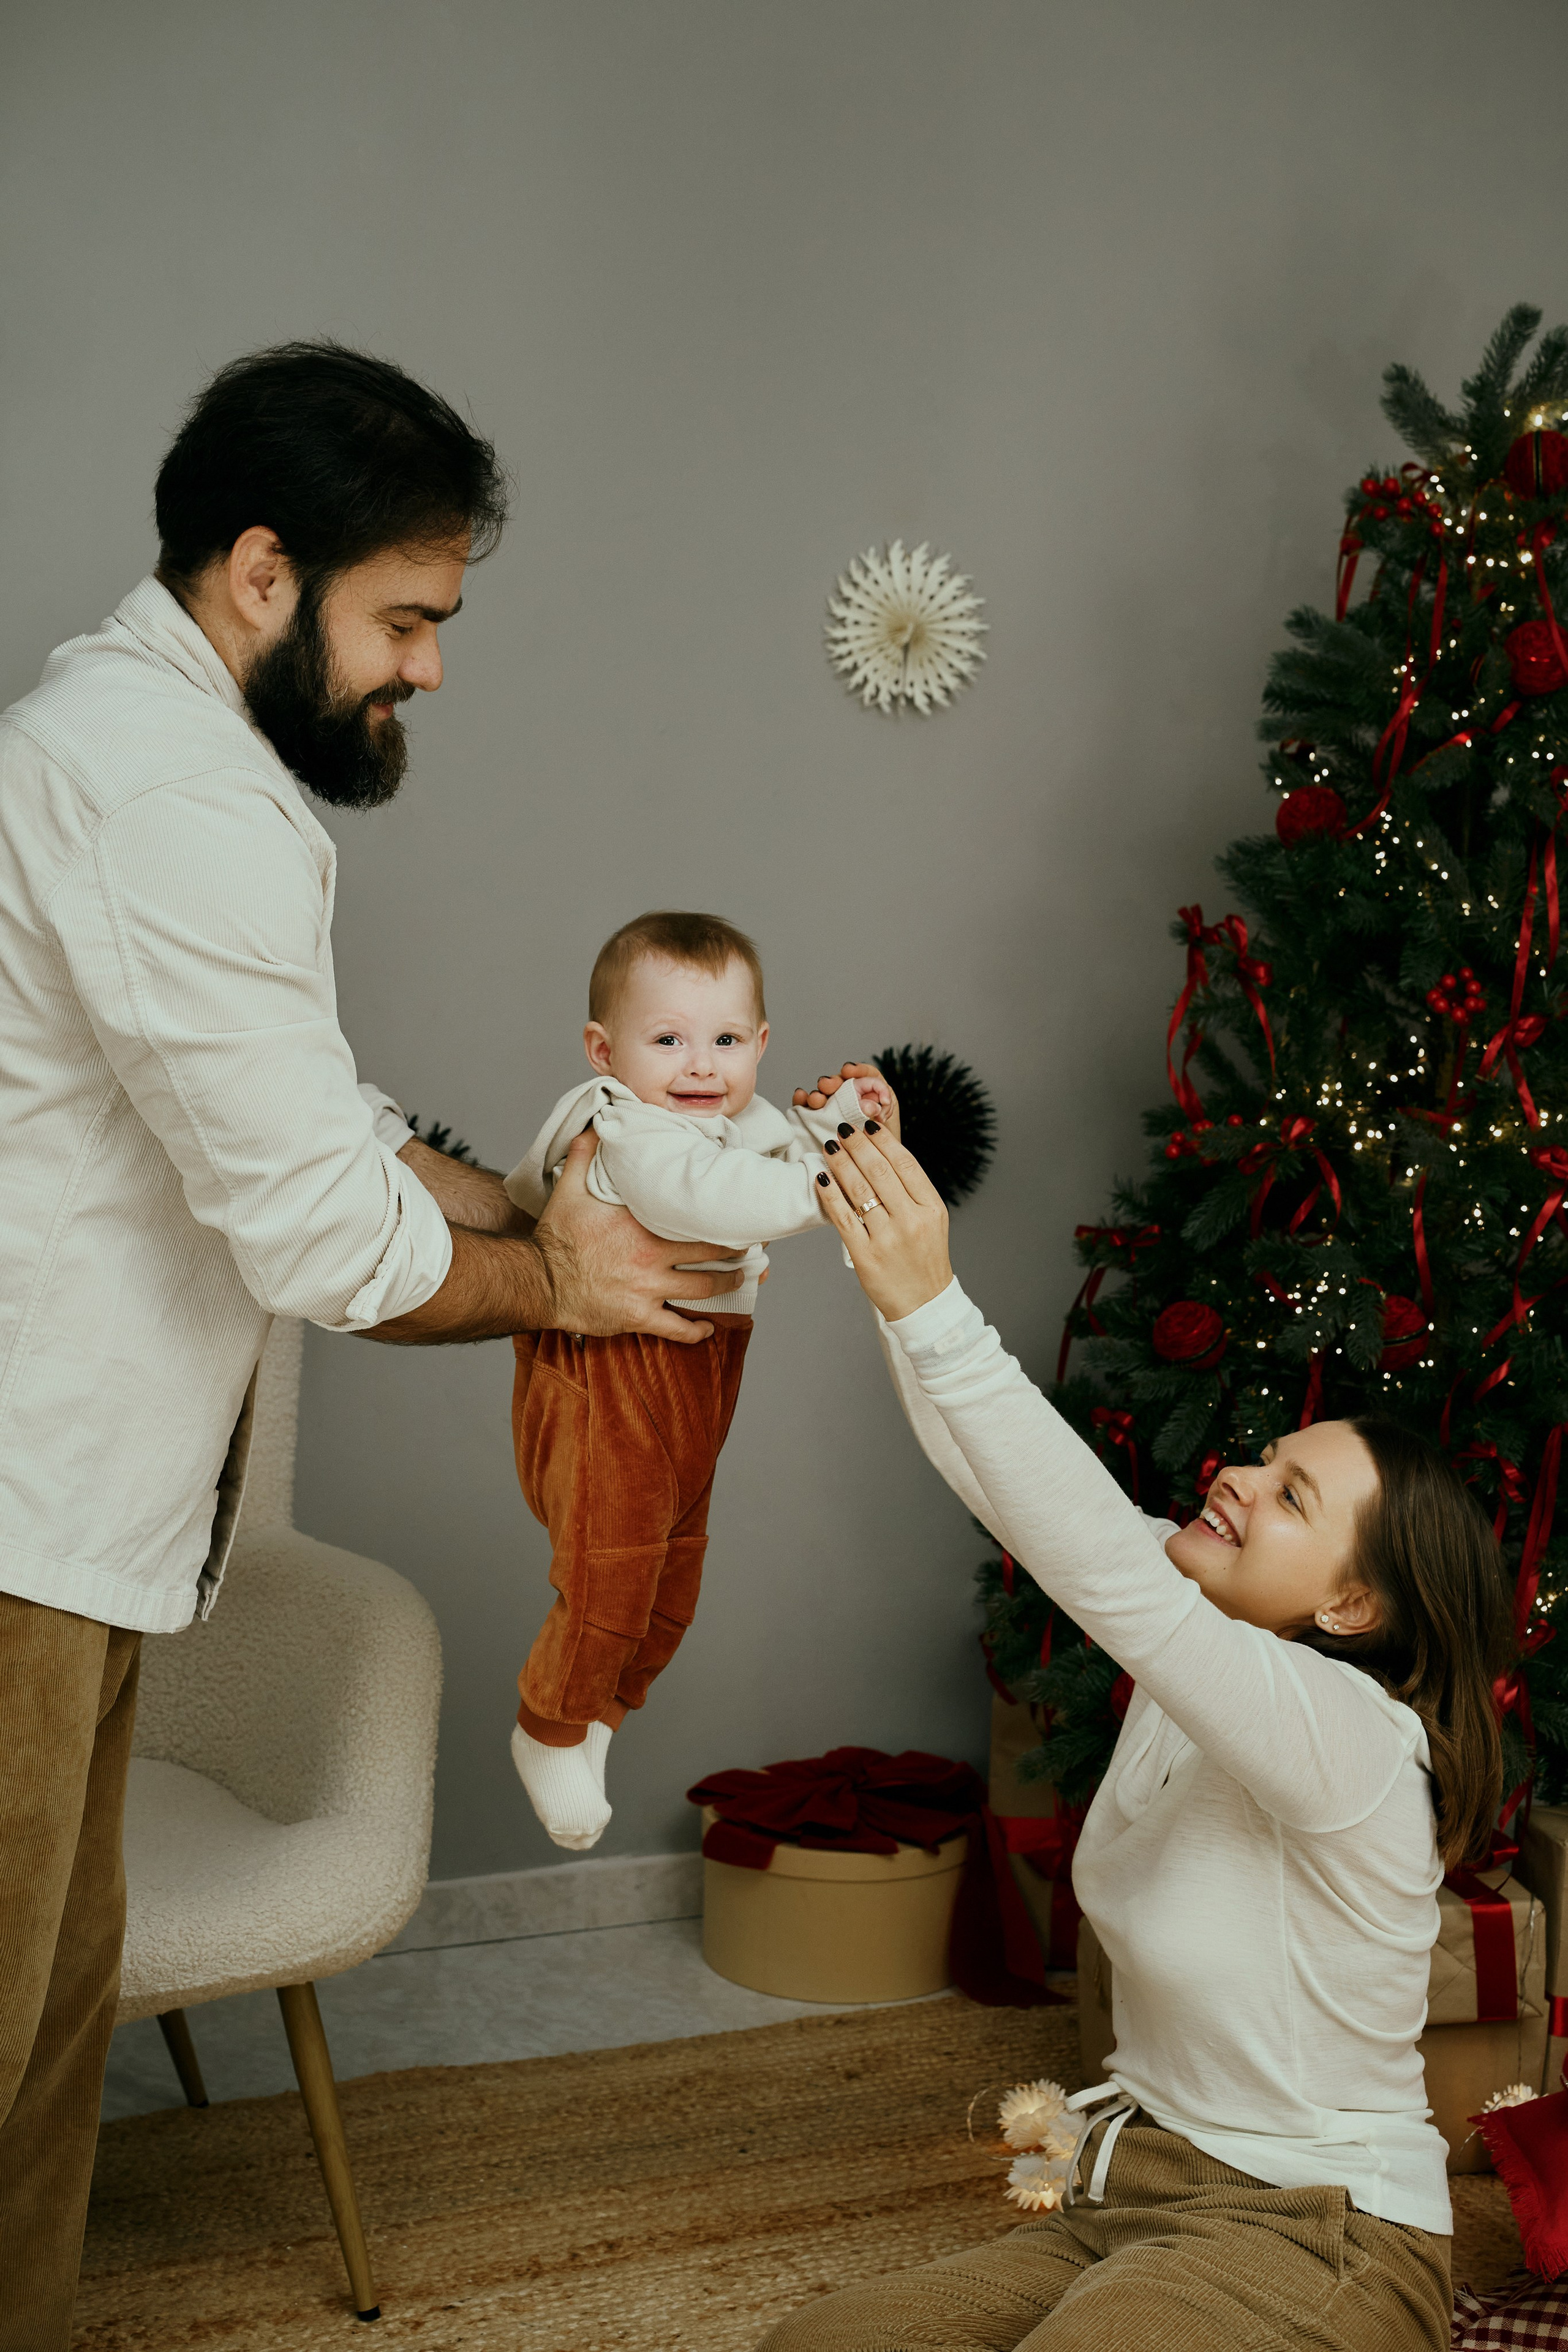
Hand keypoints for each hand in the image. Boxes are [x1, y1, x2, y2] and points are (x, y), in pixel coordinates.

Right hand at [535, 1132, 745, 1342]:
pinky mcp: (639, 1317)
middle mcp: (652, 1256)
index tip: (739, 1211)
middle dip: (736, 1250)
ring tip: (740, 1279)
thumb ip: (585, 1153)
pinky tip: (708, 1330)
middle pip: (711, 1253)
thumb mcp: (569, 1189)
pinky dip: (696, 1332)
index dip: (723, 1216)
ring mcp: (648, 1289)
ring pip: (703, 1289)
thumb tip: (596, 1123)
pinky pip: (677, 1329)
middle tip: (752, 1247)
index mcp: (642, 1223)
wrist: (539, 1281)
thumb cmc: (556, 1237)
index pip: (695, 1216)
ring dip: (727, 1285)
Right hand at [792, 1060, 899, 1137]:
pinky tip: (800, 1096)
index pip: (864, 1076)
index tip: (848, 1070)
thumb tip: (869, 1106)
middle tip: (828, 1085)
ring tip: (816, 1099)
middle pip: (839, 1084)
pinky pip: (806, 1107)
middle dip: (832, 1082)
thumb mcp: (887, 1127)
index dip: (856, 1070)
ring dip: (817, 1094)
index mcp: (870, 1096)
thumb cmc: (880, 1146)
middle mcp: (849, 1099)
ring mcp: (831, 1110)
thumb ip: (881, 1110)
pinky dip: (801, 1099)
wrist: (869, 1168)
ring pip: (822, 1095)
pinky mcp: (816, 1121)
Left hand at [813, 1121, 950, 1322]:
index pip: (905, 1164)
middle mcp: (911, 1221)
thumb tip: (883, 1154)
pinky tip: (821, 1178)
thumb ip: (912, 1191)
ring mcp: (888, 1239)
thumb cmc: (924, 1259)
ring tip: (830, 1147)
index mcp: (931, 1208)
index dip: (883, 1140)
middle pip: (880, 1172)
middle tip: (842, 1129)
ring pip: (859, 1191)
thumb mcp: (931, 1221)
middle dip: (858, 1145)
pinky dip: (830, 1195)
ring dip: (841, 1164)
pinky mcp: (866, 1256)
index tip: (867, 1125)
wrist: (924, 1303)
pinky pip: (843, 1218)